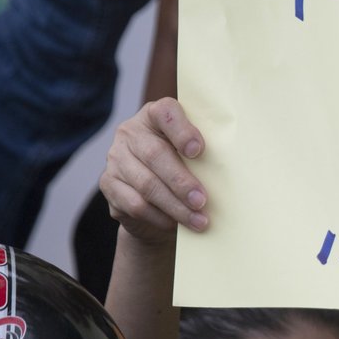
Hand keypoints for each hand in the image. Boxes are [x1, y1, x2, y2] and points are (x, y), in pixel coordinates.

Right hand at [100, 97, 208, 242]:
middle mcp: (130, 133)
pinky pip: (135, 204)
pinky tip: (176, 225)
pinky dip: (160, 217)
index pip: (165, 113)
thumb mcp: (194, 157)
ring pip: (146, 184)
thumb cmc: (185, 171)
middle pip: (155, 154)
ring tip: (198, 220)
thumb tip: (229, 173)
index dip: (182, 131)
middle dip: (182, 181)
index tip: (199, 150)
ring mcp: (116, 158)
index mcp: (154, 116)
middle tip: (202, 201)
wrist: (156, 202)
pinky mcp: (109, 185)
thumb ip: (203, 155)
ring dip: (175, 206)